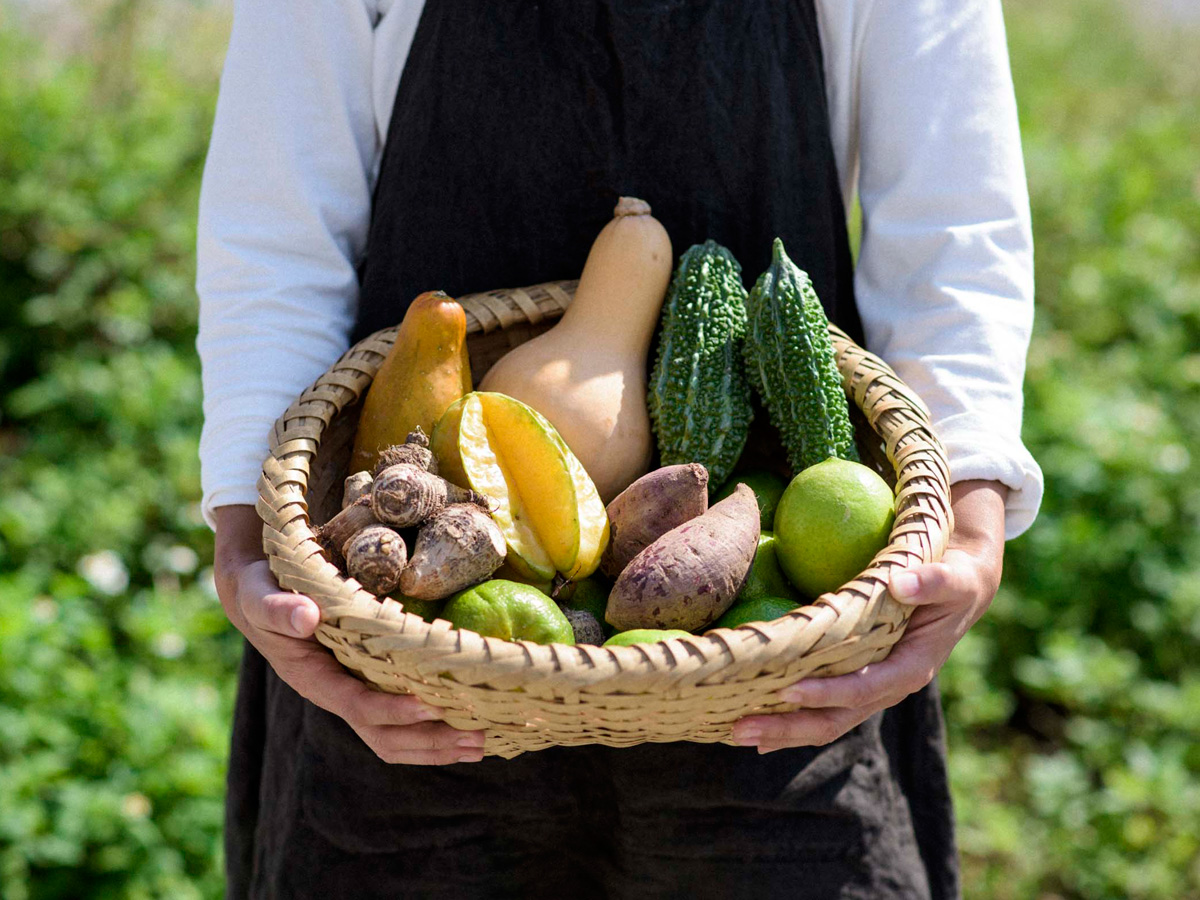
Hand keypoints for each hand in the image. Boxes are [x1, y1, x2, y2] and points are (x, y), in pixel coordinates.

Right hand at [214, 505, 484, 764]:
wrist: (261, 593)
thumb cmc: (261, 590)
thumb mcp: (260, 594)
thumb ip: (277, 608)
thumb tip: (306, 617)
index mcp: (313, 679)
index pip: (357, 706)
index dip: (394, 711)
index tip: (431, 706)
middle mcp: (337, 695)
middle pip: (384, 735)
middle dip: (430, 740)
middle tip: (477, 736)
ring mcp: (354, 694)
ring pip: (397, 736)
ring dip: (438, 744)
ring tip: (482, 742)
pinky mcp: (370, 684)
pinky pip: (403, 719)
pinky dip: (435, 727)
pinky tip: (468, 722)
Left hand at [731, 480, 1007, 753]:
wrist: (961, 592)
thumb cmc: (954, 581)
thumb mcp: (953, 579)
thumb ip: (932, 581)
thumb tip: (900, 583)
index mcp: (910, 669)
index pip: (864, 689)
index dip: (828, 693)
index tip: (789, 690)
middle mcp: (887, 688)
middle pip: (835, 719)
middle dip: (788, 726)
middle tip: (741, 727)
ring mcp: (869, 691)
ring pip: (823, 721)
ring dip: (781, 730)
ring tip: (736, 731)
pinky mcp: (855, 683)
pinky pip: (820, 707)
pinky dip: (788, 717)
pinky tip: (754, 720)